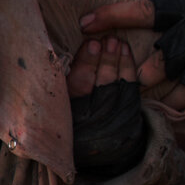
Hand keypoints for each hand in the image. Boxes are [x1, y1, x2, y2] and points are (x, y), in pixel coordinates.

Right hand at [69, 38, 147, 177]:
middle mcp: (89, 114)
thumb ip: (57, 80)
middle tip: (109, 39)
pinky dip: (129, 67)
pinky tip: (126, 50)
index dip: (86, 63)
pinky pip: (131, 87)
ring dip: (117, 60)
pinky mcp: (126, 113)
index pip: (78, 84)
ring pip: (117, 84)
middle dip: (105, 59)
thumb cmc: (65, 115)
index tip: (92, 43)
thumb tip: (66, 49)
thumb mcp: (54, 101)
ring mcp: (111, 114)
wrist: (90, 145)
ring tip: (117, 41)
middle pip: (100, 83)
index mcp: (67, 109)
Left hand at [80, 0, 184, 93]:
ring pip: (158, 69)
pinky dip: (176, 99)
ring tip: (143, 81)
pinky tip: (170, 103)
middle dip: (119, 45)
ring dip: (150, 77)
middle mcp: (184, 23)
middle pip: (142, 36)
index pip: (139, 7)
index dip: (110, 15)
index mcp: (184, 0)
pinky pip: (183, 92)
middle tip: (102, 52)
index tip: (85, 24)